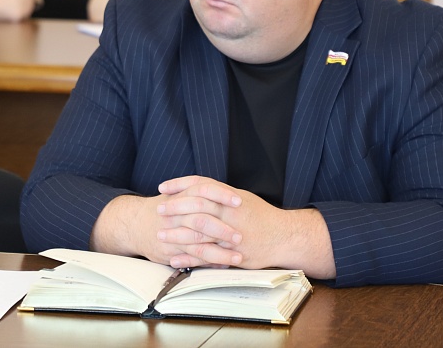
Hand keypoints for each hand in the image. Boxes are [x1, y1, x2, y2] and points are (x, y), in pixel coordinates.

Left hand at [155, 176, 287, 269]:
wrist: (284, 237)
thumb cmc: (262, 216)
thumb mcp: (242, 198)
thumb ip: (220, 194)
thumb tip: (199, 188)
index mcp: (230, 198)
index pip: (201, 185)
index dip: (180, 184)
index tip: (163, 186)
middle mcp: (230, 213)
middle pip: (197, 206)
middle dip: (175, 207)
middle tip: (159, 209)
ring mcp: (231, 234)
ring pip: (199, 233)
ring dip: (177, 235)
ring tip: (160, 235)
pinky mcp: (232, 254)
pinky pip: (207, 257)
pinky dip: (189, 258)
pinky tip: (174, 259)